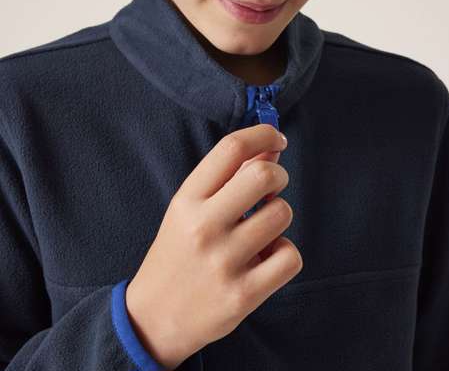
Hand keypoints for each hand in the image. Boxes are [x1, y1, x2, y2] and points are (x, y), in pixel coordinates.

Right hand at [125, 123, 301, 367]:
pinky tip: (265, 259)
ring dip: (279, 215)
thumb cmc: (177, 253)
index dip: (262, 134)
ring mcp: (224, 261)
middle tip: (271, 188)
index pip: (231, 148)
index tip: (276, 139)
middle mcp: (204, 226)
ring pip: (282, 213)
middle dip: (279, 175)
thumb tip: (270, 148)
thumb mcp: (189, 208)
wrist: (153, 318)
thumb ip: (227, 177)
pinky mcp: (243, 295)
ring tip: (260, 230)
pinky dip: (284, 253)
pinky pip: (290, 256)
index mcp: (187, 200)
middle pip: (263, 175)